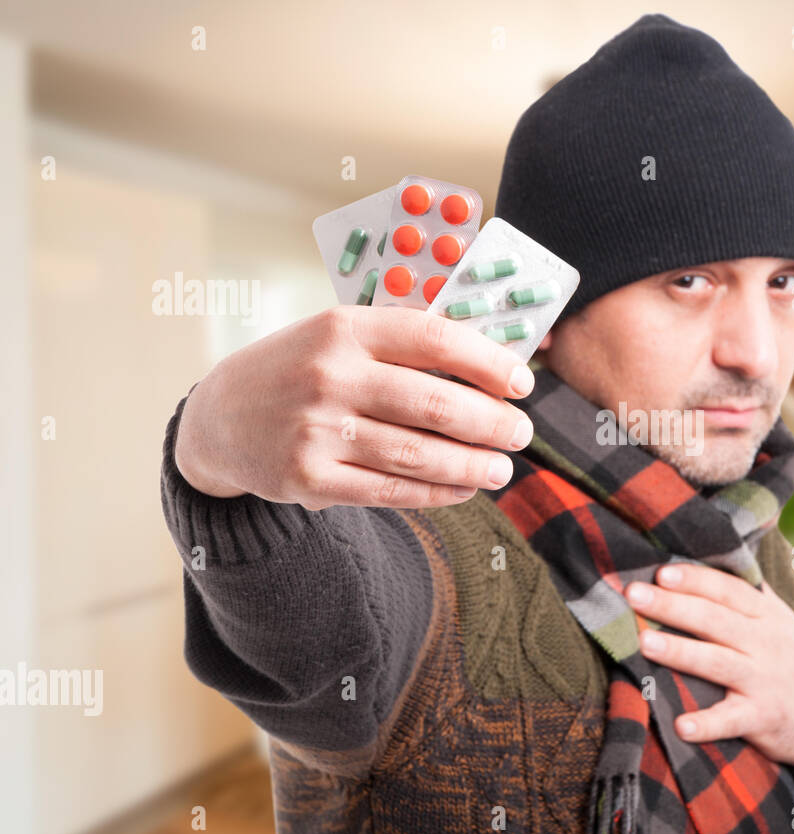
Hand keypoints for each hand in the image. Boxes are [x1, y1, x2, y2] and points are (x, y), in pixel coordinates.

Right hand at [174, 306, 535, 507]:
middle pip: (433, 403)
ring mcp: (316, 430)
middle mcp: (329, 376)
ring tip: (501, 469)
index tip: (522, 382)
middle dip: (491, 422)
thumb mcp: (337, 336)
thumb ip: (402, 346)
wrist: (218, 419)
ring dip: (471, 465)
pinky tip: (463, 489)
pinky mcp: (309, 478)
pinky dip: (435, 492)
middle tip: (521, 433)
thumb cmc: (299, 370)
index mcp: (343, 328)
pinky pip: (390, 489)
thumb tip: (491, 369)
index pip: (433, 339)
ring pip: (417, 453)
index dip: (488, 362)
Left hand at [624, 563, 793, 766]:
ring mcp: (764, 681)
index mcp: (767, 616)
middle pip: (714, 619)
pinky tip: (681, 725)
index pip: (727, 590)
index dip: (695, 579)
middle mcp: (765, 643)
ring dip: (681, 652)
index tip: (661, 571)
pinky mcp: (763, 718)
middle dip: (672, 605)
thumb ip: (750, 595)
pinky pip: (731, 720)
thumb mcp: (782, 622)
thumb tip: (719, 553)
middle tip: (634, 595)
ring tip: (645, 642)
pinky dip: (707, 724)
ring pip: (717, 662)